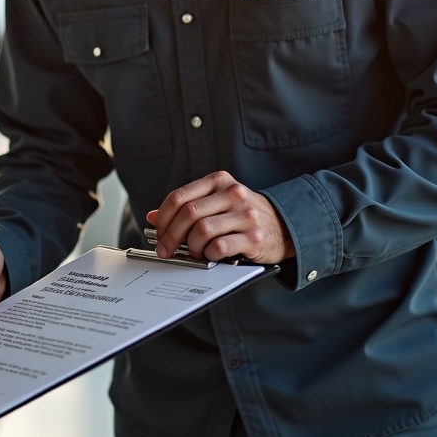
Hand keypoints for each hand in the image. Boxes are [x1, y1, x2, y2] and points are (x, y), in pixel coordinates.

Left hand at [146, 171, 293, 264]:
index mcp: (219, 181)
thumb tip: (152, 217)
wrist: (284, 226)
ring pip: (202, 229)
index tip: (158, 233)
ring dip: (191, 246)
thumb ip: (186, 206)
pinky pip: (220, 246)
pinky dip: (209, 254)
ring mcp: (245, 215)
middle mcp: (232, 194)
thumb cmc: (244, 215)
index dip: (162, 218)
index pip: (179, 197)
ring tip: (194, 252)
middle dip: (171, 235)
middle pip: (188, 213)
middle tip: (166, 249)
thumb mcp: (216, 203)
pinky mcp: (254, 237)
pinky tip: (211, 255)